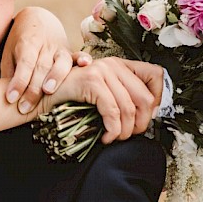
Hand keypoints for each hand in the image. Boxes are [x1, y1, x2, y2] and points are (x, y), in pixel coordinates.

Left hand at [3, 7, 88, 111]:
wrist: (37, 19)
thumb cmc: (20, 42)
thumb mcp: (9, 53)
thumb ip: (10, 73)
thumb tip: (7, 98)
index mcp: (27, 43)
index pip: (24, 64)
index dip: (18, 82)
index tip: (11, 98)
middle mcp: (45, 45)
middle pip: (41, 67)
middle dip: (33, 89)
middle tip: (24, 108)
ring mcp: (60, 48)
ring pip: (61, 62)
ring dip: (56, 77)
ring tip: (49, 92)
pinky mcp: (71, 52)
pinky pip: (79, 55)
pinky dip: (83, 59)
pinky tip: (86, 65)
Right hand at [40, 58, 164, 142]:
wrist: (43, 98)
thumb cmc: (72, 99)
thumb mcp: (103, 94)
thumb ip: (123, 97)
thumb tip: (147, 115)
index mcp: (121, 65)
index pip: (156, 75)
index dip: (159, 98)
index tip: (148, 116)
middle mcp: (114, 64)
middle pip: (145, 98)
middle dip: (141, 123)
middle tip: (129, 135)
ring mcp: (103, 71)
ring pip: (129, 108)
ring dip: (124, 131)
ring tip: (115, 138)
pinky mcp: (92, 81)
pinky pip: (113, 112)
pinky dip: (112, 129)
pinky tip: (106, 136)